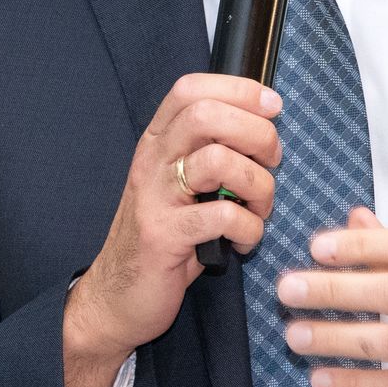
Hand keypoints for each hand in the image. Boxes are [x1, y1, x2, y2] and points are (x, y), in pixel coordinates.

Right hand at [63, 74, 281, 386]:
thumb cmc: (166, 235)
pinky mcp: (163, 235)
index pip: (191, 88)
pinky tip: (244, 242)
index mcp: (159, 141)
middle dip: (257, 133)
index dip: (238, 89)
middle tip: (271, 162)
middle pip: (208, 115)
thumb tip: (265, 126)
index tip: (272, 106)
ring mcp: (154, 196)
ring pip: (220, 161)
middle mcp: (152, 160)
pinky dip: (250, 228)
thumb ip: (213, 150)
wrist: (116, 297)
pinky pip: (222, 216)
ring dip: (259, 185)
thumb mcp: (184, 183)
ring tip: (259, 208)